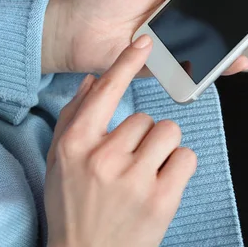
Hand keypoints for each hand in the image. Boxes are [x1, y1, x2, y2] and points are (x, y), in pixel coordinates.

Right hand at [45, 35, 196, 246]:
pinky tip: (162, 183)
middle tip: (130, 164)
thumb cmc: (72, 206)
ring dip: (163, 149)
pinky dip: (179, 167)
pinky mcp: (162, 199)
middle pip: (145, 118)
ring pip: (169, 132)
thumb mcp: (60, 162)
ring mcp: (135, 179)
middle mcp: (104, 158)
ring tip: (147, 172)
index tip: (144, 41)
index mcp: (76, 145)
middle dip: (142, 137)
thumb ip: (74, 116)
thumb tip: (92, 80)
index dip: (126, 63)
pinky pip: (187, 157)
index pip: (106, 92)